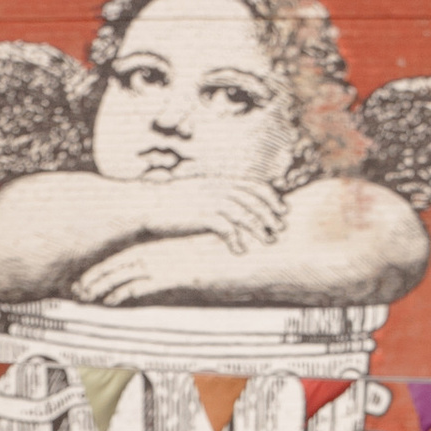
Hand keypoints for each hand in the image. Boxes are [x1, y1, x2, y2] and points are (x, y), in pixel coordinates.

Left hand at [73, 233, 241, 303]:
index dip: (110, 265)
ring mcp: (172, 261)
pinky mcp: (178, 274)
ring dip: (102, 285)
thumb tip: (189, 283)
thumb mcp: (215, 266)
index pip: (134, 254)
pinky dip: (122, 293)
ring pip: (127, 272)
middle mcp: (168, 252)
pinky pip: (144, 284)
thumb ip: (196, 272)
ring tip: (82, 297)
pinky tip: (107, 303)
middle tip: (75, 287)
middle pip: (123, 261)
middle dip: (97, 274)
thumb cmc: (243, 262)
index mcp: (173, 247)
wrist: (262, 255)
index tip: (92, 276)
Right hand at [163, 176, 285, 251]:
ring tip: (268, 241)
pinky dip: (236, 240)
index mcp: (219, 180)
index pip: (254, 186)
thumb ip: (216, 195)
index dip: (271, 197)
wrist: (147, 204)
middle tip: (280, 229)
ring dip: (259, 229)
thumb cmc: (171, 201)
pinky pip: (227, 229)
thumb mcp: (198, 191)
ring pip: (245, 215)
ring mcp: (211, 201)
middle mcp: (218, 188)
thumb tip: (230, 206)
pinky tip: (240, 250)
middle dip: (270, 215)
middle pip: (253, 201)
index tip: (283, 209)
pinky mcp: (202, 216)